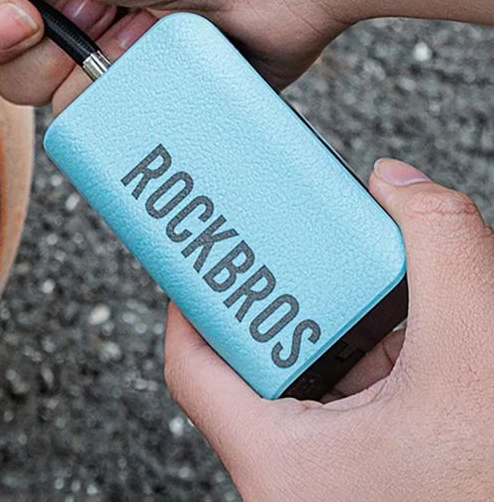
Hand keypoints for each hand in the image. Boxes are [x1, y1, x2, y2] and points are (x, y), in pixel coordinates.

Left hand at [165, 158, 493, 501]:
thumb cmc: (492, 488)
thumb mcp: (475, 353)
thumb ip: (441, 251)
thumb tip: (398, 184)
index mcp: (280, 462)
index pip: (192, 365)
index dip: (195, 297)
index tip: (211, 248)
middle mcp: (292, 475)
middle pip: (254, 361)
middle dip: (287, 300)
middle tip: (299, 255)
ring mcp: (328, 475)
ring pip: (306, 380)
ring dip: (335, 326)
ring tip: (357, 285)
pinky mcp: (366, 472)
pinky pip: (345, 401)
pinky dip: (368, 356)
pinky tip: (401, 332)